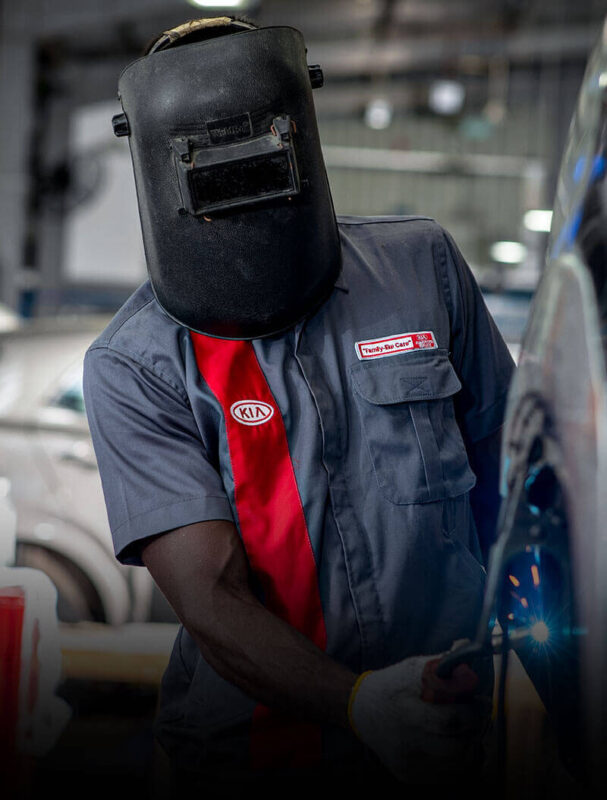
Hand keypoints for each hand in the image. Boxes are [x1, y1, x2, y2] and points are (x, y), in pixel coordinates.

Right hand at [348, 654, 491, 784]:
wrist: (360, 711)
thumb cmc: (391, 686)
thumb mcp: (412, 669)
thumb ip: (441, 663)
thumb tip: (467, 647)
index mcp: (407, 711)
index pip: (451, 721)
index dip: (472, 713)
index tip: (481, 702)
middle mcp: (406, 741)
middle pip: (456, 747)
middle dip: (473, 731)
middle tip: (477, 718)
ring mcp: (408, 762)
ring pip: (455, 766)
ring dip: (469, 747)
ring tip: (466, 731)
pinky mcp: (408, 775)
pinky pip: (445, 775)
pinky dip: (456, 761)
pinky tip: (452, 744)